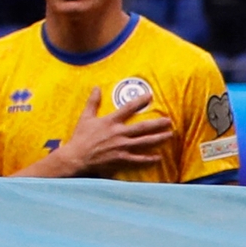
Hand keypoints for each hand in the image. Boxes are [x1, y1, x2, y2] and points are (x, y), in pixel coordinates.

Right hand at [53, 84, 174, 175]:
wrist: (76, 157)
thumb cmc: (80, 137)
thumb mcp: (86, 117)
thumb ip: (93, 102)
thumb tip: (96, 87)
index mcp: (111, 121)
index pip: (128, 108)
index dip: (140, 101)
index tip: (150, 96)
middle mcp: (119, 133)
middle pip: (142, 127)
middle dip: (157, 124)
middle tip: (169, 121)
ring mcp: (121, 147)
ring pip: (144, 142)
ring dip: (158, 139)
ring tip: (169, 135)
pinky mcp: (121, 159)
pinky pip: (138, 159)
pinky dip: (149, 159)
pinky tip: (159, 157)